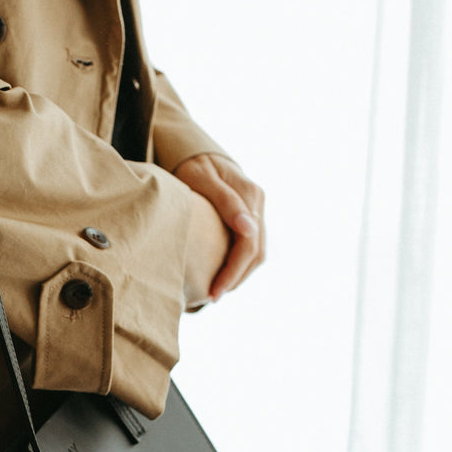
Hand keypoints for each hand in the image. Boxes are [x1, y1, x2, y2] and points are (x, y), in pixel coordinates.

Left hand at [174, 153, 265, 301]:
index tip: (213, 292)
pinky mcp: (251, 217)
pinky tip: (222, 277)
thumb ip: (226, 202)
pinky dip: (239, 266)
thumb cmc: (193, 165)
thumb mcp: (202, 179)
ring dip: (239, 276)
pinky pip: (251, 248)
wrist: (199, 154)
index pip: (248, 245)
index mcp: (250, 195)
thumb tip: (249, 228)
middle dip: (235, 279)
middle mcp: (258, 204)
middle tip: (212, 297)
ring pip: (257, 254)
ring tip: (216, 291)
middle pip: (256, 253)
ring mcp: (257, 211)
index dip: (232, 272)